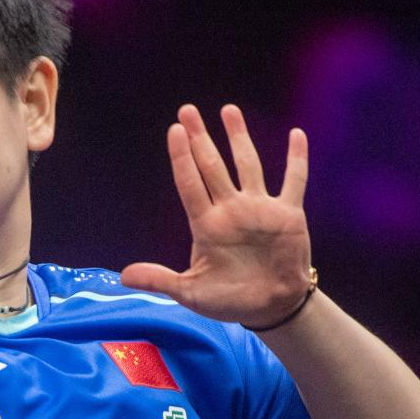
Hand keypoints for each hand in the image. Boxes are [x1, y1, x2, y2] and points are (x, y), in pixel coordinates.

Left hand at [121, 104, 312, 326]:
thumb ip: (160, 280)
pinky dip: (296, 159)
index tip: (174, 131)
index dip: (182, 157)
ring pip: (248, 165)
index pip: (190, 183)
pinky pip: (294, 181)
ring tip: (227, 110)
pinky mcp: (288, 215)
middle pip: (212, 166)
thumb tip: (123, 276)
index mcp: (206, 225)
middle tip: (187, 110)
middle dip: (201, 138)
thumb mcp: (190, 292)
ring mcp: (259, 209)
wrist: (269, 308)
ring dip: (239, 138)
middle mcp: (231, 210)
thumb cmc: (228, 300)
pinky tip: (296, 134)